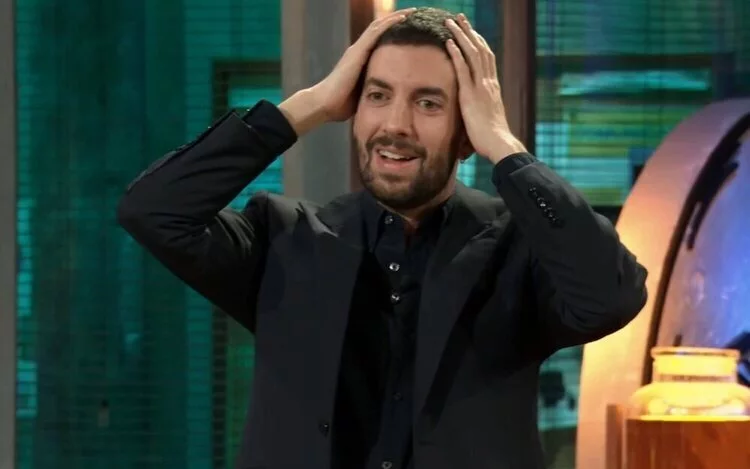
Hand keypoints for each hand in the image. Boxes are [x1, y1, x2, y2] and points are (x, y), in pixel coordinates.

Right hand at [312, 8, 416, 121]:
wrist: (325, 104)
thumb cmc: (342, 104)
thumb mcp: (364, 93)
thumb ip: (374, 89)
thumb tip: (389, 98)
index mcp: (360, 59)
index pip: (379, 39)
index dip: (393, 31)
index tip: (410, 28)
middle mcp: (358, 50)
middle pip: (380, 28)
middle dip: (396, 20)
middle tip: (414, 13)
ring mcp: (357, 49)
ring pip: (379, 26)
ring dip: (395, 17)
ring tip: (411, 11)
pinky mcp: (358, 52)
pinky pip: (375, 32)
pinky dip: (389, 23)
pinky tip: (402, 18)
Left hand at [445, 14, 526, 162]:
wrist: (500, 145)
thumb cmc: (493, 138)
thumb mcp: (487, 118)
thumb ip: (480, 109)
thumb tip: (474, 112)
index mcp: (492, 87)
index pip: (486, 58)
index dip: (478, 43)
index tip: (470, 31)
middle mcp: (489, 83)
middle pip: (480, 50)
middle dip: (469, 32)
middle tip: (460, 18)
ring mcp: (481, 88)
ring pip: (472, 54)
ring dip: (461, 36)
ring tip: (451, 22)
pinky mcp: (471, 96)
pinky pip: (463, 70)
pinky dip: (456, 54)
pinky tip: (449, 43)